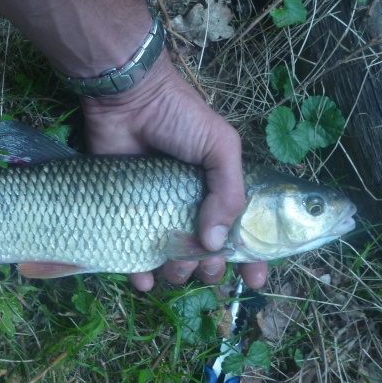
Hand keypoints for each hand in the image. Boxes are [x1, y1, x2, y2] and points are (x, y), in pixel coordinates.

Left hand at [81, 52, 267, 289]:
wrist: (127, 101)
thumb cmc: (179, 117)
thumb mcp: (220, 146)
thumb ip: (229, 192)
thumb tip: (217, 242)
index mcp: (220, 192)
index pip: (246, 235)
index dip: (254, 260)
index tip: (254, 281)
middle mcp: (192, 208)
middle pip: (210, 255)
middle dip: (212, 268)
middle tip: (205, 263)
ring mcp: (158, 214)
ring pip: (175, 261)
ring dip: (180, 272)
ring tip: (176, 264)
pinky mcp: (126, 215)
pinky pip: (135, 257)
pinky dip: (141, 274)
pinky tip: (145, 279)